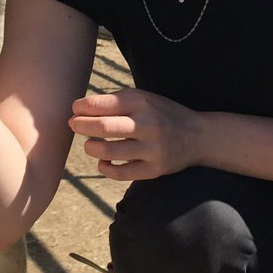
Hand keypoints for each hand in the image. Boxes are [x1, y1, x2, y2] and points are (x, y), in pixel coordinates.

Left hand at [68, 88, 204, 180]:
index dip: (81, 108)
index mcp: (142, 102)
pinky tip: (103, 161)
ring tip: (89, 145)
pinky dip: (105, 167)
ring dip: (91, 148)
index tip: (75, 110)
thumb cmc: (161, 114)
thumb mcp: (143, 99)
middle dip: (81, 126)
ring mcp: (152, 148)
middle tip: (73, 125)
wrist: (198, 136)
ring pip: (109, 152)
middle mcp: (147, 124)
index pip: (102, 104)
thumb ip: (115, 102)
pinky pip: (120, 173)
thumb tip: (79, 110)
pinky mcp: (154, 169)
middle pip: (103, 127)